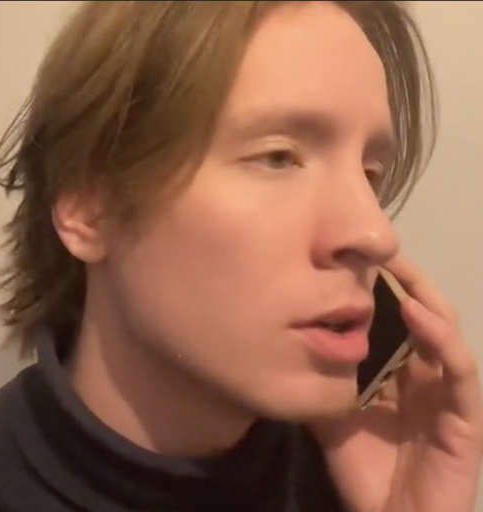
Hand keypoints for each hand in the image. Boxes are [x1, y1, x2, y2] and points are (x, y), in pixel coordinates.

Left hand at [310, 254, 482, 511]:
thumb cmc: (365, 474)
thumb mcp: (330, 419)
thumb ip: (316, 383)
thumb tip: (278, 347)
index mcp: (399, 373)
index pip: (393, 319)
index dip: (376, 287)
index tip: (345, 255)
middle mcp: (428, 376)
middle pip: (421, 314)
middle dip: (401, 279)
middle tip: (371, 246)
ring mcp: (450, 394)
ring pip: (444, 331)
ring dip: (422, 296)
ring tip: (394, 266)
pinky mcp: (467, 418)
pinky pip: (461, 369)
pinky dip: (441, 338)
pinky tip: (417, 313)